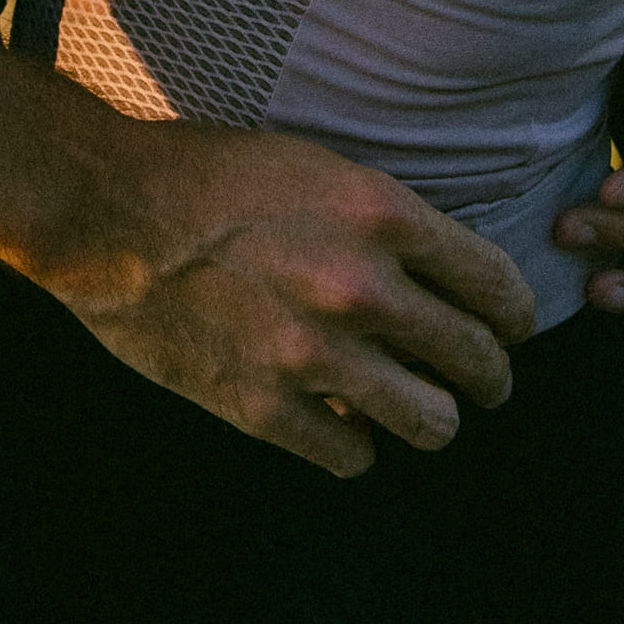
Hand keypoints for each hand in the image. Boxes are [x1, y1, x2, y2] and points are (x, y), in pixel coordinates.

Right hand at [58, 116, 535, 479]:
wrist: (110, 211)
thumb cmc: (211, 175)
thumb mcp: (317, 167)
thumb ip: (384, 222)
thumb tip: (439, 277)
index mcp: (380, 214)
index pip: (496, 285)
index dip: (514, 316)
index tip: (510, 327)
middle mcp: (359, 288)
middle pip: (478, 362)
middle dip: (490, 377)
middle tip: (481, 381)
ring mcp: (312, 355)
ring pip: (430, 423)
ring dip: (432, 419)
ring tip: (420, 410)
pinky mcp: (262, 406)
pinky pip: (351, 457)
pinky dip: (354, 446)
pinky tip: (342, 428)